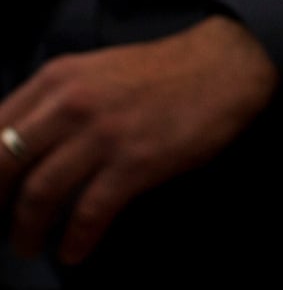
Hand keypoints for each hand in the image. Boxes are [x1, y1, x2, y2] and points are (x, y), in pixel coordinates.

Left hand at [0, 15, 278, 263]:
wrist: (225, 67)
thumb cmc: (164, 72)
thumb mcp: (95, 71)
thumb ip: (57, 100)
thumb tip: (21, 144)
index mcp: (56, 79)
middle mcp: (71, 105)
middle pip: (4, 163)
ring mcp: (104, 135)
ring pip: (40, 193)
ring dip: (26, 229)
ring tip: (27, 246)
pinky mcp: (136, 162)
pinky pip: (90, 211)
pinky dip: (75, 238)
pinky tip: (73, 251)